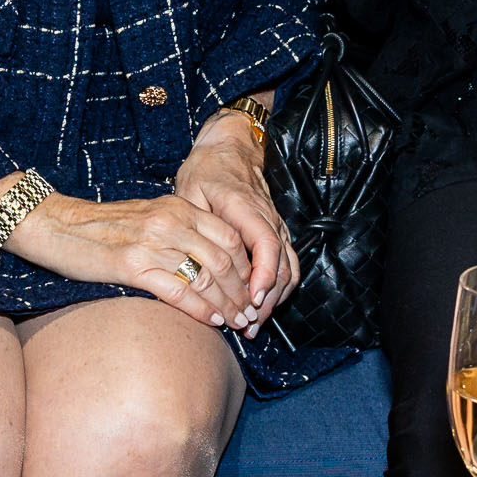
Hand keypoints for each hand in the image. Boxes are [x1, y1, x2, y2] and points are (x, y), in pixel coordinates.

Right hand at [10, 190, 258, 328]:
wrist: (56, 224)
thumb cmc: (100, 227)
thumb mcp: (148, 217)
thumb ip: (179, 231)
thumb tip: (209, 261)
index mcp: (177, 207)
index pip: (229, 236)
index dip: (248, 267)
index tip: (252, 289)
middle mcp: (170, 221)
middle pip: (224, 259)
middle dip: (243, 291)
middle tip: (251, 313)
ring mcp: (152, 243)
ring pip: (206, 276)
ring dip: (228, 304)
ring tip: (237, 323)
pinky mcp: (132, 266)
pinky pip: (179, 291)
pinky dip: (201, 309)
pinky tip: (212, 321)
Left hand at [169, 117, 298, 331]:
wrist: (230, 151)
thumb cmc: (207, 171)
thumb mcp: (191, 190)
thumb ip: (193, 222)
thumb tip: (187, 256)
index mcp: (247, 208)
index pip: (267, 245)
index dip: (263, 275)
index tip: (252, 299)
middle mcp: (269, 219)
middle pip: (282, 265)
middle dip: (267, 299)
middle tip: (248, 325)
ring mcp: (277, 227)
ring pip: (288, 269)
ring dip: (274, 299)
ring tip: (254, 324)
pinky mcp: (277, 234)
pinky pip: (287, 266)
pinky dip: (279, 289)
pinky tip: (262, 307)